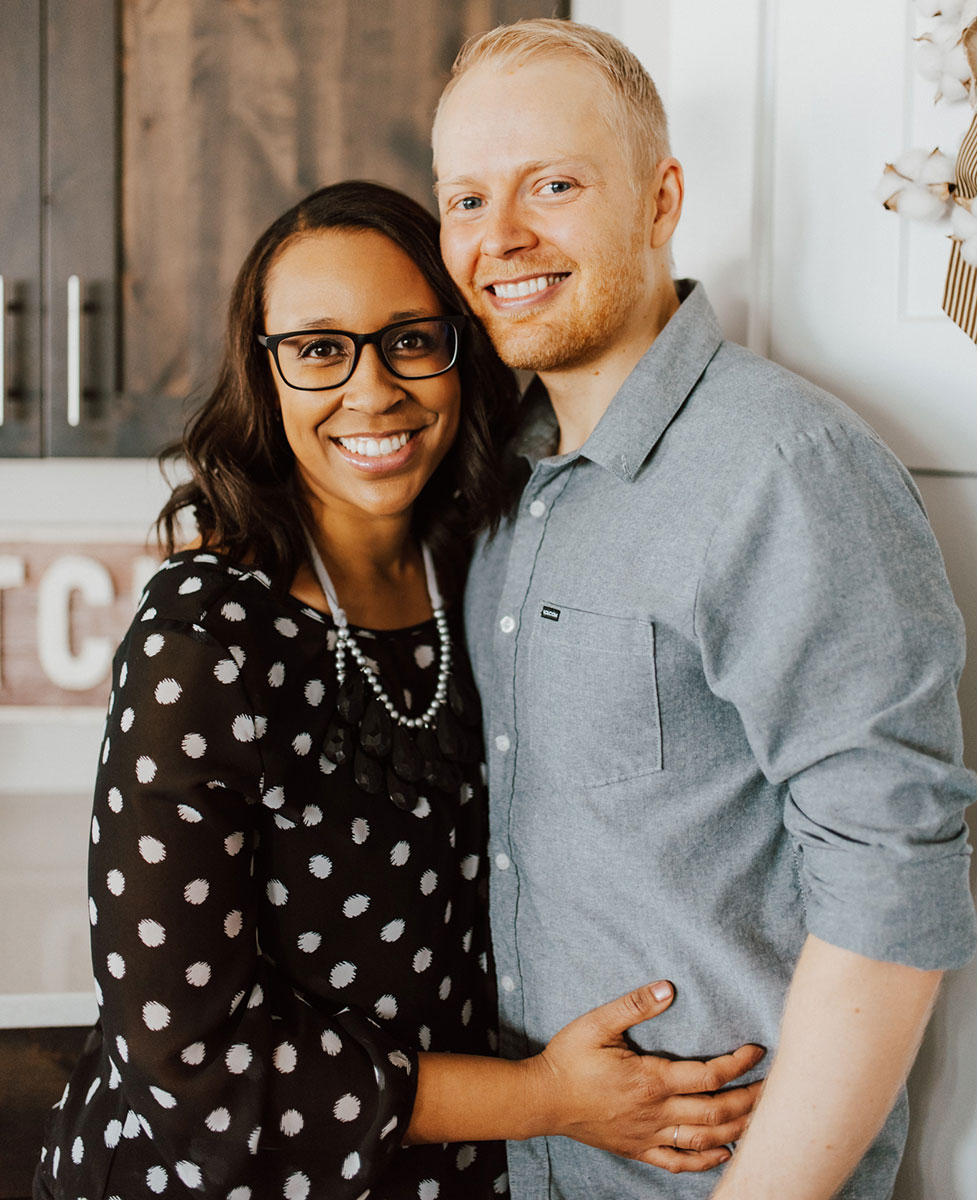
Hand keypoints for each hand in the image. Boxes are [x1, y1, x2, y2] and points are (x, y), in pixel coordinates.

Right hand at [527, 981, 763, 1173]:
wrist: (542, 1099)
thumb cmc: (568, 1058)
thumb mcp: (597, 1023)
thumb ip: (634, 1005)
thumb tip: (668, 988)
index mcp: (650, 1080)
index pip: (708, 1075)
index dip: (738, 1064)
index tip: (757, 1050)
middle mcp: (655, 1112)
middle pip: (716, 1112)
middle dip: (750, 1100)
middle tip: (776, 1088)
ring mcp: (648, 1135)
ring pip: (704, 1140)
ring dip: (737, 1130)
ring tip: (761, 1119)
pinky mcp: (637, 1149)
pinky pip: (677, 1162)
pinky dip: (705, 1160)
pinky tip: (724, 1152)